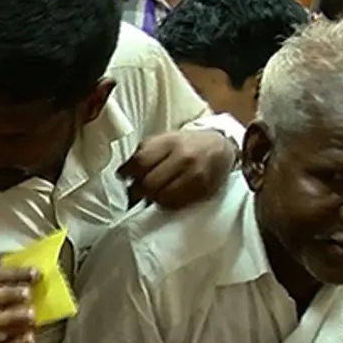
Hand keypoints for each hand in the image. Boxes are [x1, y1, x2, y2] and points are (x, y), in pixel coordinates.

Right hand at [0, 267, 36, 342]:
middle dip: (4, 294)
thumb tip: (46, 276)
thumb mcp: (19, 304)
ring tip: (32, 315)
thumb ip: (27, 289)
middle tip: (28, 294)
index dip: (11, 273)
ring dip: (10, 318)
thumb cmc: (15, 323)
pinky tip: (30, 338)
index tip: (36, 273)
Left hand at [118, 130, 235, 209]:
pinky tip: (164, 197)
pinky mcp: (202, 190)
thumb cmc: (187, 143)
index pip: (141, 161)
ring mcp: (195, 176)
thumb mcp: (165, 138)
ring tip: (149, 194)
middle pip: (149, 183)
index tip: (122, 177)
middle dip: (137, 190)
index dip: (127, 172)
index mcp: (170, 142)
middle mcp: (183, 158)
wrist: (220, 147)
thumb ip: (145, 152)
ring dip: (151, 198)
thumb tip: (124, 173)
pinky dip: (165, 203)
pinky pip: (176, 204)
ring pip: (162, 196)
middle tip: (133, 191)